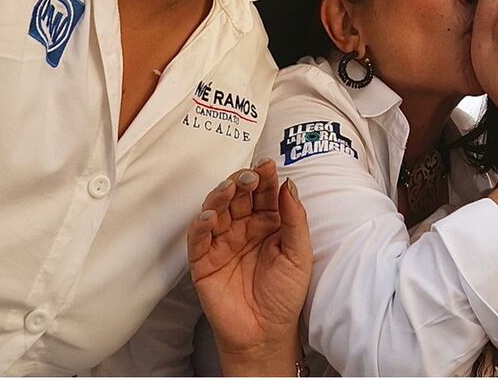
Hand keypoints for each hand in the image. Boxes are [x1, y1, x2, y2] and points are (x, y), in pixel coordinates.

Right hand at [188, 159, 312, 364]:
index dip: (265, 177)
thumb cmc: (285, 294)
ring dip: (220, 196)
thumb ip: (294, 219)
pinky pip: (198, 238)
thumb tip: (288, 184)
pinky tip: (210, 216)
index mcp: (268, 222)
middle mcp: (243, 227)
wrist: (266, 332)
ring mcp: (222, 242)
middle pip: (238, 196)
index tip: (269, 165)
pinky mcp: (203, 260)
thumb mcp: (299, 254)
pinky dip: (201, 225)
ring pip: (216, 209)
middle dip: (242, 181)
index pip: (264, 192)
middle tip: (250, 176)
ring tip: (230, 189)